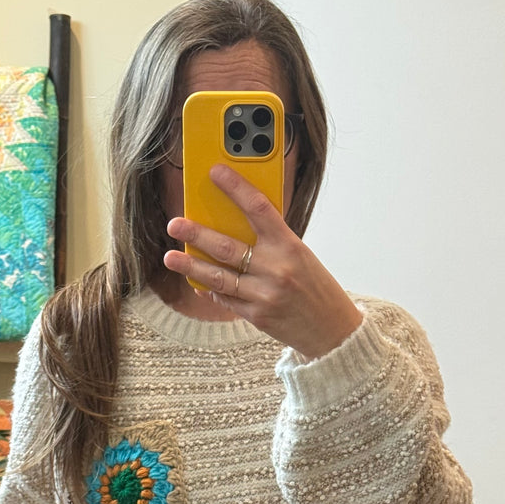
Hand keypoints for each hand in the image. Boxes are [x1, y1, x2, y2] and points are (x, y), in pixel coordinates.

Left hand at [163, 164, 361, 357]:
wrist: (333, 331)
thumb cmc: (316, 287)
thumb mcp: (301, 256)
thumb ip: (272, 242)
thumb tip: (234, 226)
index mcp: (290, 246)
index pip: (259, 208)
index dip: (235, 187)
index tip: (215, 172)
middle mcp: (276, 269)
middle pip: (227, 247)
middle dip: (196, 234)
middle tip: (175, 224)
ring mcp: (264, 295)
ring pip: (218, 277)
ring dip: (190, 266)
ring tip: (171, 257)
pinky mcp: (256, 316)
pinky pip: (225, 299)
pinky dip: (209, 289)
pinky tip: (196, 281)